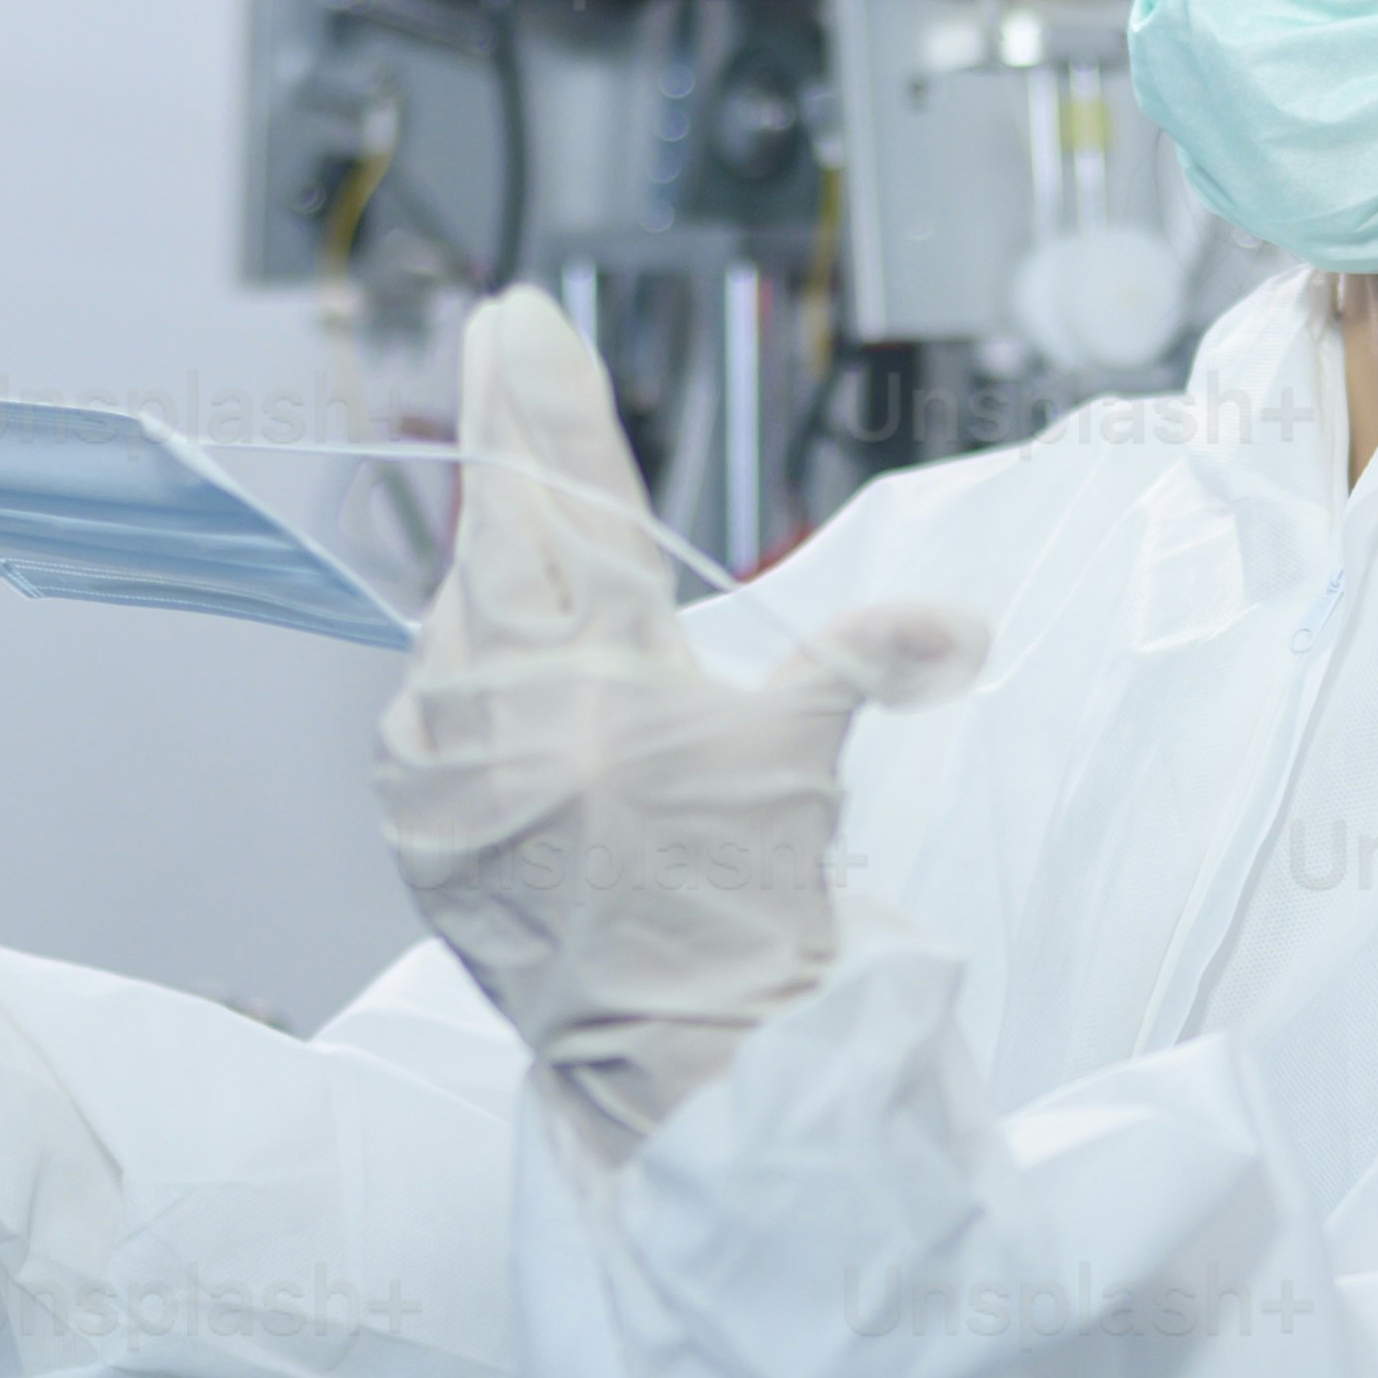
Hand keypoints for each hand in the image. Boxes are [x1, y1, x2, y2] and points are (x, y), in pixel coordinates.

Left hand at [374, 289, 977, 1156]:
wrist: (671, 1059)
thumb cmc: (744, 907)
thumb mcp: (806, 759)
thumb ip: (867, 662)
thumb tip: (965, 630)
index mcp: (609, 673)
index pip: (575, 500)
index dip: (551, 401)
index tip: (519, 318)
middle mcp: (506, 702)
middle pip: (499, 531)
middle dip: (508, 437)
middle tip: (497, 341)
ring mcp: (444, 760)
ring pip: (461, 622)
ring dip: (497, 590)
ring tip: (545, 596)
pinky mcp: (411, 817)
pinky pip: (429, 711)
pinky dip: (466, 688)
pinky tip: (504, 699)